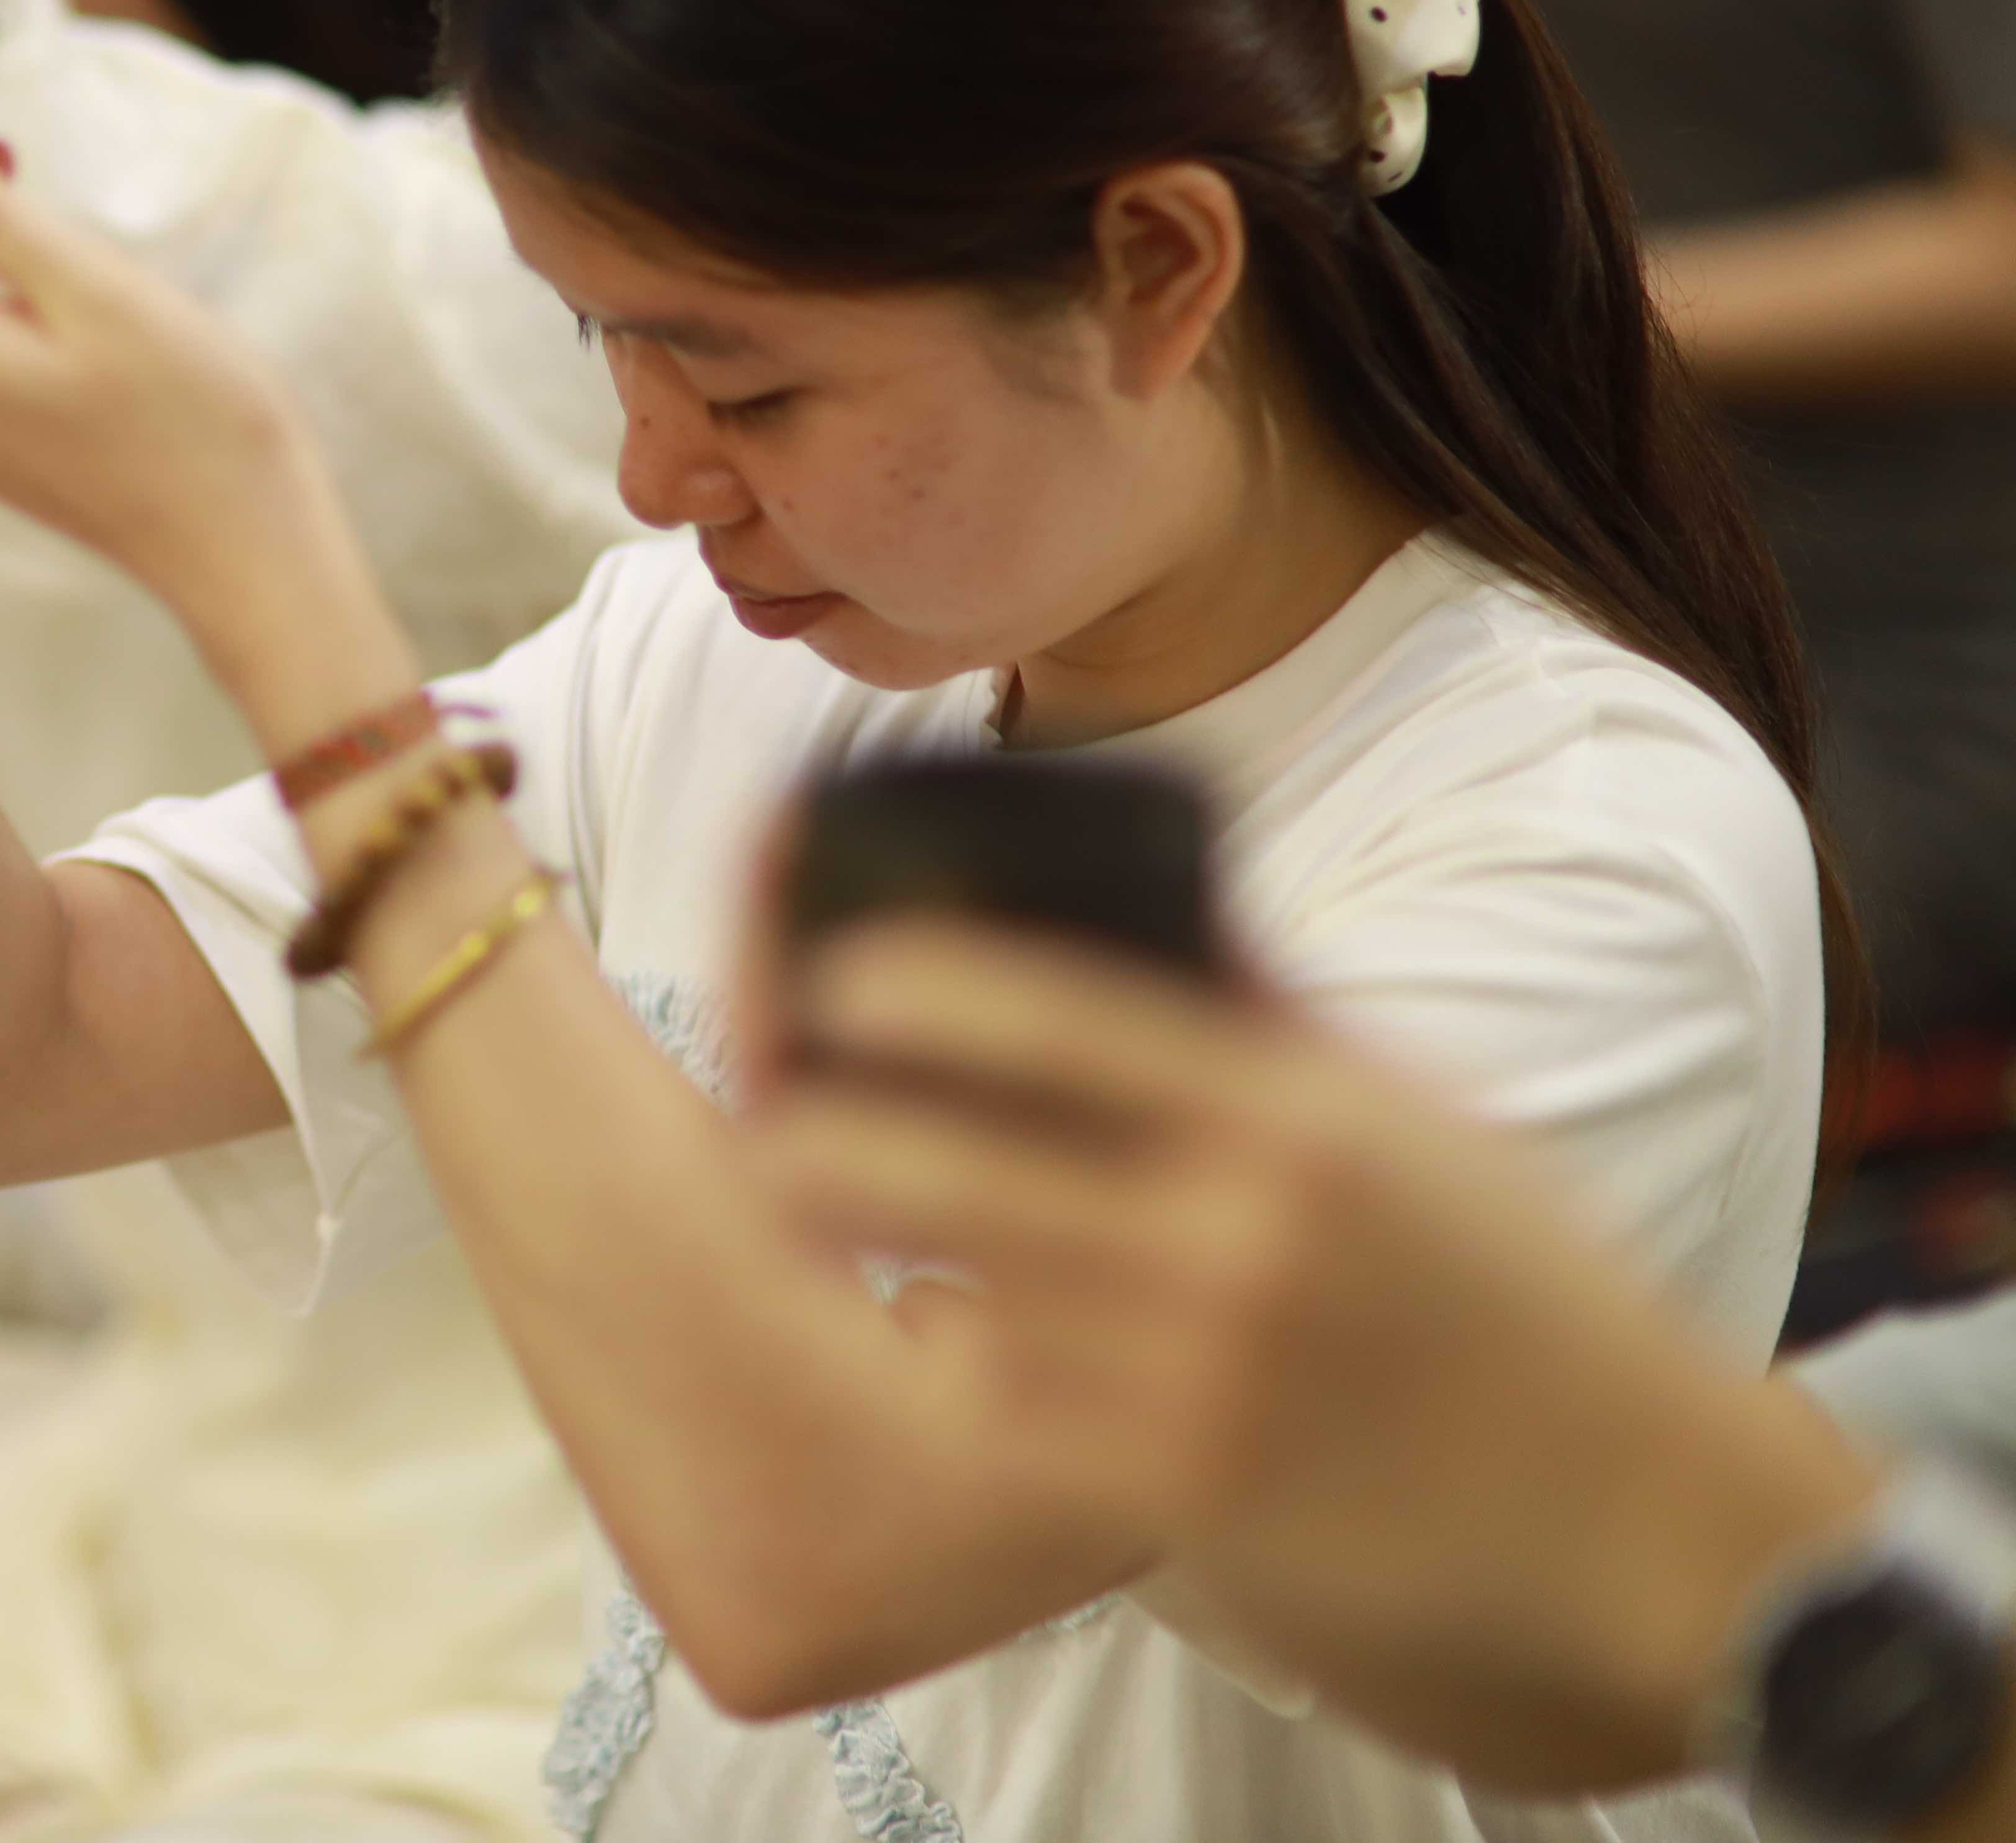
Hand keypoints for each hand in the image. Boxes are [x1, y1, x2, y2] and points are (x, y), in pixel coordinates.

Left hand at [746, 926, 1876, 1793]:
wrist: (1650, 1517)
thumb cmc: (1520, 1292)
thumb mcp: (1409, 1123)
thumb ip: (1267, 1015)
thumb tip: (1130, 901)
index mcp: (1294, 1118)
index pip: (1051, 1017)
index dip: (910, 983)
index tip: (827, 969)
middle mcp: (1234, 1240)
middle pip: (944, 1164)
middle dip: (818, 1131)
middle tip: (768, 1111)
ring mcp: (1199, 1380)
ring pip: (951, 1288)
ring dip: (878, 1241)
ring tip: (812, 1192)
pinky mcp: (1182, 1501)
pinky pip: (1009, 1411)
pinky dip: (965, 1362)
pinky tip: (950, 1328)